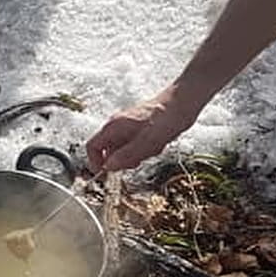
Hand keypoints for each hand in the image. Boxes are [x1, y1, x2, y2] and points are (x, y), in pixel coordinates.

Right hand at [86, 87, 204, 172]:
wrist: (183, 102)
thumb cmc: (166, 117)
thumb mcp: (146, 141)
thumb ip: (126, 155)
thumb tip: (108, 167)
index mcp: (114, 126)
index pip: (92, 146)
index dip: (96, 162)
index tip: (107, 174)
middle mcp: (117, 125)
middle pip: (108, 150)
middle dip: (123, 160)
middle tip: (139, 160)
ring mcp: (128, 126)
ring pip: (124, 149)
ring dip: (137, 155)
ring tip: (153, 148)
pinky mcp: (139, 128)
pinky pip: (135, 145)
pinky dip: (145, 149)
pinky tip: (158, 144)